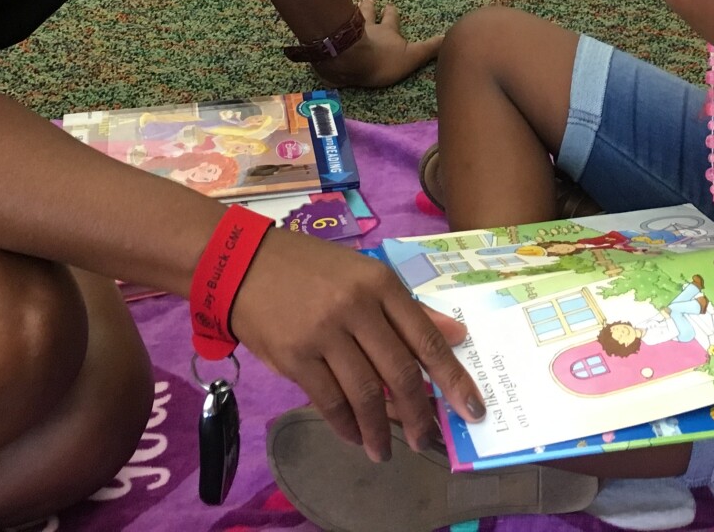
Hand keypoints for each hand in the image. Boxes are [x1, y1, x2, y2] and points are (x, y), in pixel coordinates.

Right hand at [233, 229, 483, 461]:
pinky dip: (345, 424)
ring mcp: (324, 332)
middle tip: (427, 439)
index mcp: (381, 284)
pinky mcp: (294, 356)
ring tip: (385, 450)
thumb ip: (409, 309)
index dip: (453, 379)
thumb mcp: (364, 275)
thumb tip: (458, 334)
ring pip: (365, 392)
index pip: (427, 339)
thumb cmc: (310, 269)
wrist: (242, 263)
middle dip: (419, 414)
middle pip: (400, 372)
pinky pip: (328, 401)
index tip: (471, 409)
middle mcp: (357, 307)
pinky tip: (354, 436)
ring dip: (380, 428)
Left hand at [313, 0, 440, 89]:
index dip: (392, 13)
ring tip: (350, 6)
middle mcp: (368, 29)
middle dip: (369, 7)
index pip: (392, 19)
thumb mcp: (412, 56)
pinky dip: (330, 27)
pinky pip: (332, 32)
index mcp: (387, 32)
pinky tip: (325, 28)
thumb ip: (430, 48)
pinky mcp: (332, 42)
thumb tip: (449, 36)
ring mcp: (348, 33)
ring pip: (350, 19)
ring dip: (351, 12)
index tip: (391, 5)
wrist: (350, 61)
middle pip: (368, 14)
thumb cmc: (383, 60)